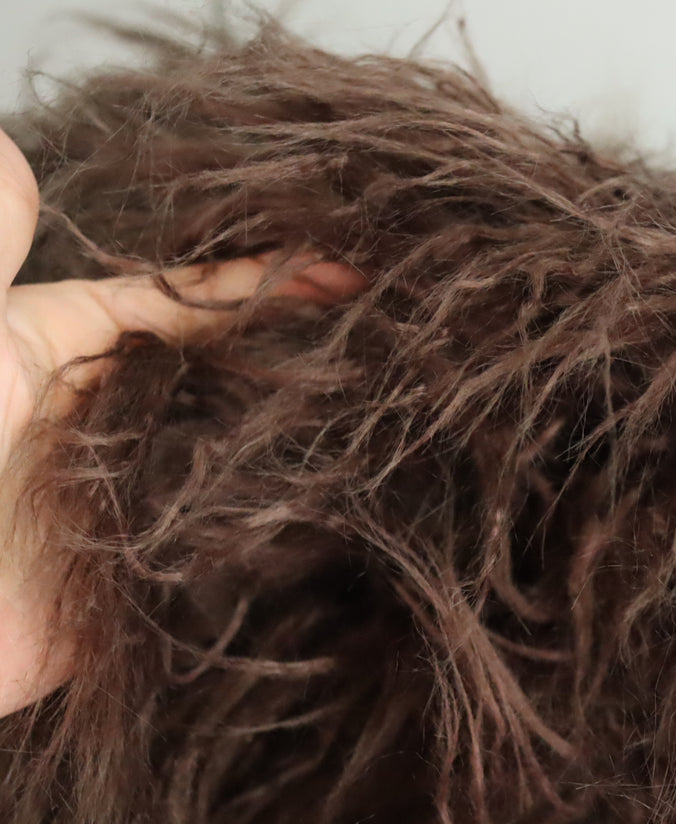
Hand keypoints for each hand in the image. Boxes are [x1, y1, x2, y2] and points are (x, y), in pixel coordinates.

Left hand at [0, 128, 363, 718]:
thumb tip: (15, 154)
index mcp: (66, 351)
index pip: (183, 303)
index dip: (262, 282)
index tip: (346, 268)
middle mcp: (112, 417)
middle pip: (223, 371)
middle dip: (300, 349)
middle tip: (392, 333)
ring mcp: (133, 493)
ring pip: (233, 447)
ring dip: (301, 428)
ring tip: (390, 403)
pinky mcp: (146, 572)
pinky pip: (224, 536)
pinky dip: (277, 518)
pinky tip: (338, 497)